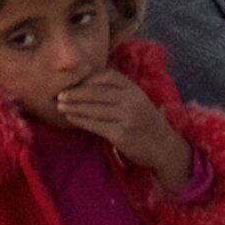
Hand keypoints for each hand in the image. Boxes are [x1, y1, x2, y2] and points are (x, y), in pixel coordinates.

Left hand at [54, 69, 193, 184]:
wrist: (165, 148)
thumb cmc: (147, 123)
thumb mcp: (137, 101)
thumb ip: (118, 92)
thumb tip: (88, 85)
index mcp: (134, 89)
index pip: (106, 76)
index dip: (88, 79)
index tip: (73, 83)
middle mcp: (131, 100)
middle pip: (96, 92)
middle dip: (75, 93)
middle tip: (59, 94)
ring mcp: (126, 117)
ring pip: (94, 108)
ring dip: (74, 106)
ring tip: (60, 105)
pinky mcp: (121, 134)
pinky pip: (95, 124)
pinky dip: (80, 120)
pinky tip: (71, 118)